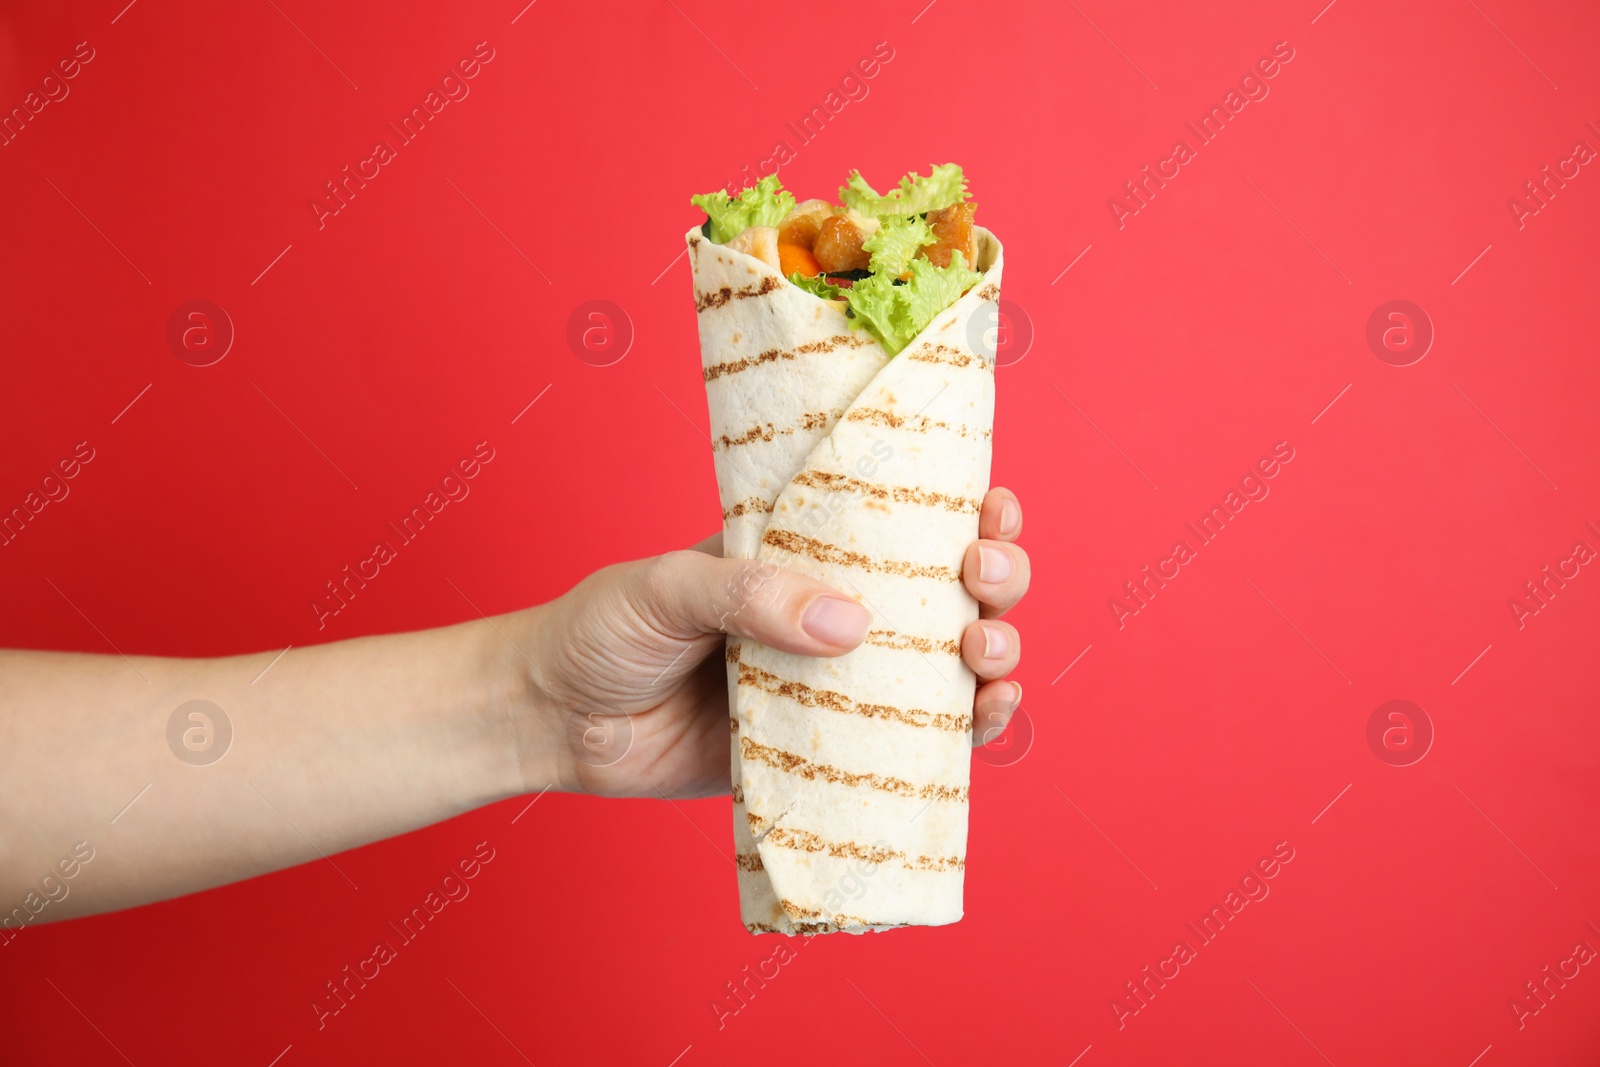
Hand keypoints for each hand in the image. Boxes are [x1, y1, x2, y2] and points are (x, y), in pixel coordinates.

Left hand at [514, 488, 1030, 798]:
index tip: (990, 506)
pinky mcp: (822, 754)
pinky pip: (907, 745)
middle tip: (982, 578)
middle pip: (948, 591)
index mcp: (802, 554)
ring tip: (988, 655)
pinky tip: (984, 719)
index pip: (899, 519)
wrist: (552, 724)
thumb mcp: (666, 586)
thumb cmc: (599, 631)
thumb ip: (750, 594)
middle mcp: (832, 614)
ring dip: (994, 655)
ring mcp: (833, 685)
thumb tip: (852, 625)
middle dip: (995, 579)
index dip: (963, 509)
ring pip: (946, 667)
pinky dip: (961, 734)